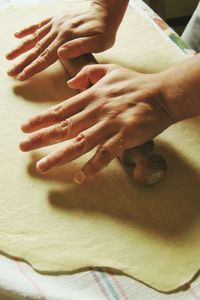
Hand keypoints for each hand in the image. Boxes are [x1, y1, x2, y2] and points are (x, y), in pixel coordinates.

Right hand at [6, 0, 127, 80]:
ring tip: (9, 57)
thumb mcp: (99, 42)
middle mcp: (58, 30)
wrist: (105, 11)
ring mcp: (56, 23)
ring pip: (34, 38)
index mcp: (66, 39)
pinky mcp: (56, 19)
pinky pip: (39, 24)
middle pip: (36, 49)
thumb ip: (80, 47)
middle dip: (22, 62)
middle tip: (11, 72)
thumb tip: (61, 54)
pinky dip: (27, 30)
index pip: (46, 57)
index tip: (22, 76)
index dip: (33, 68)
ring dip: (20, 48)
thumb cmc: (104, 31)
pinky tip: (18, 35)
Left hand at [19, 64, 173, 182]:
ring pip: (79, 143)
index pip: (61, 110)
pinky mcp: (124, 137)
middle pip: (64, 127)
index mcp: (92, 96)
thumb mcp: (110, 70)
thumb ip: (88, 72)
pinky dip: (92, 166)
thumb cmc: (136, 83)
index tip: (25, 128)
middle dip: (41, 137)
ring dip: (59, 156)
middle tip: (22, 146)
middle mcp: (96, 111)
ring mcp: (110, 125)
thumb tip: (70, 83)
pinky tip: (80, 177)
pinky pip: (105, 154)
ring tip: (42, 166)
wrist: (162, 94)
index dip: (41, 119)